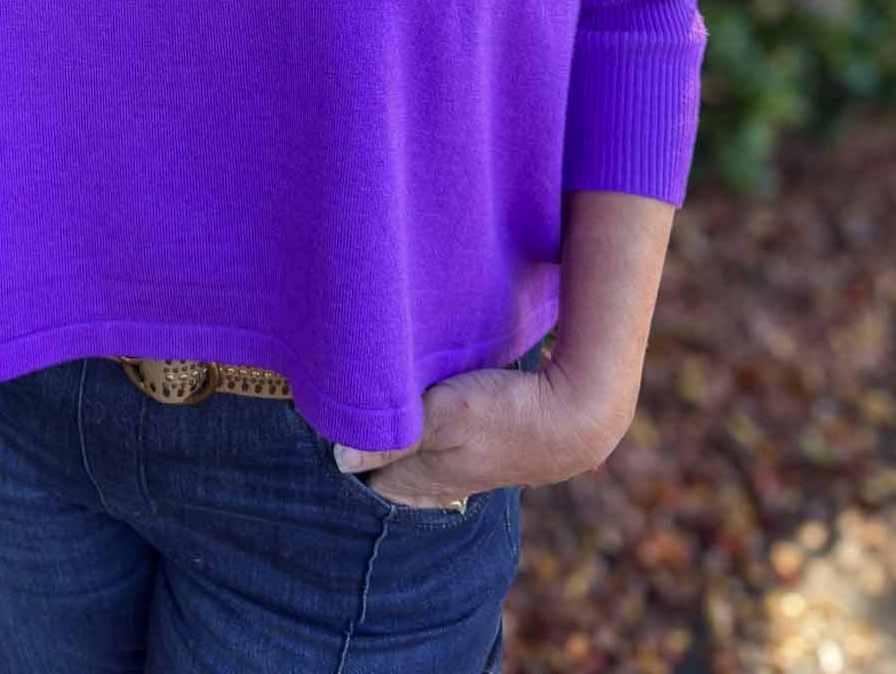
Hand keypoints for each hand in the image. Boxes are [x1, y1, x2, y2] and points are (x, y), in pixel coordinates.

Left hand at [334, 359, 627, 508]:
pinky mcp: (487, 446)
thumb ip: (395, 438)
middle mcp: (441, 478)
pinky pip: (442, 448)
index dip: (345, 463)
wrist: (578, 417)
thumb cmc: (508, 415)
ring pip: (417, 463)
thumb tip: (339, 462)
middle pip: (391, 477)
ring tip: (370, 430)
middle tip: (335, 437)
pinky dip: (425, 440)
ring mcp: (466, 465)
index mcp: (423, 477)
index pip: (368, 482)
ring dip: (396, 450)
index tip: (318, 440)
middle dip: (365, 462)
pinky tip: (422, 423)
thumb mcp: (446, 417)